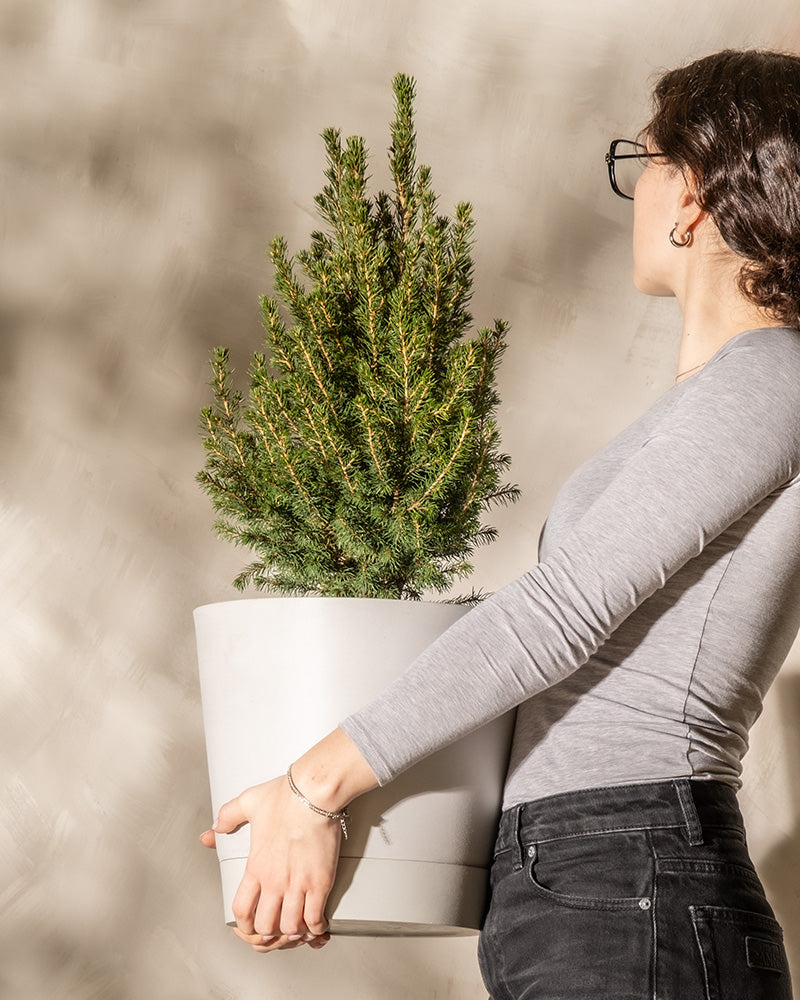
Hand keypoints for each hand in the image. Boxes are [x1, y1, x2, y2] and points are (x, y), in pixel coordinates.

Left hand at [200, 775, 340, 951]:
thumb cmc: (286, 796)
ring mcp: (298, 884)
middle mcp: (275, 881)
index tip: (250, 927)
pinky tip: (318, 924)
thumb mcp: (248, 802)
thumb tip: (213, 829)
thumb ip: (228, 816)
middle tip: (277, 930)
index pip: (242, 911)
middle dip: (270, 933)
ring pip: (290, 928)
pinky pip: (315, 918)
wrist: (315, 793)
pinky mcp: (320, 882)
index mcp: (256, 866)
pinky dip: (316, 927)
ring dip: (294, 932)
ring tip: (298, 927)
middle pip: (266, 927)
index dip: (244, 926)